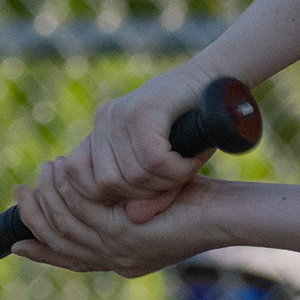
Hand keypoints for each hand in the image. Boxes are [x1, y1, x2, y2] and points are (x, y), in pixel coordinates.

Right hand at [15, 169, 226, 277]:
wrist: (222, 214)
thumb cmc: (194, 202)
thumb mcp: (151, 207)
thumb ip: (123, 210)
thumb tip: (94, 192)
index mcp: (123, 261)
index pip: (71, 260)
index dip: (41, 250)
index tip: (15, 240)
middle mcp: (119, 261)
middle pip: (62, 243)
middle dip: (35, 218)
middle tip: (20, 194)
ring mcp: (121, 250)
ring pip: (66, 226)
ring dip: (47, 199)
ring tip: (39, 177)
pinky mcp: (126, 233)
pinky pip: (83, 210)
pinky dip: (66, 190)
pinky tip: (59, 172)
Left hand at [47, 69, 225, 215]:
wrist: (218, 81)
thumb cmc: (192, 125)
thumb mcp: (163, 163)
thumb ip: (147, 191)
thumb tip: (133, 218)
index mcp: (102, 131)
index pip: (82, 180)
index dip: (112, 197)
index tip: (146, 195)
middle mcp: (105, 120)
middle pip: (107, 183)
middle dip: (143, 194)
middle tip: (173, 184)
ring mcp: (121, 113)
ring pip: (131, 175)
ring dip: (165, 183)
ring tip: (186, 171)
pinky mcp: (144, 110)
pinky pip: (154, 161)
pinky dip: (178, 170)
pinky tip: (194, 161)